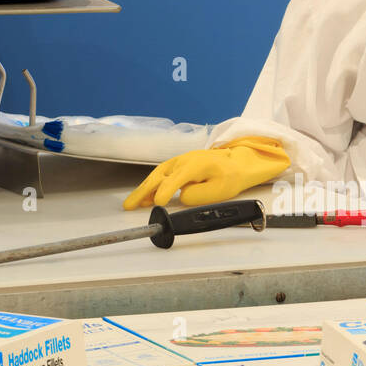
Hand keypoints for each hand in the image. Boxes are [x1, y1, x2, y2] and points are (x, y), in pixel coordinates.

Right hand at [123, 136, 289, 209]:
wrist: (236, 162)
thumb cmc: (230, 176)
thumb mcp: (220, 190)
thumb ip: (199, 195)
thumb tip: (181, 198)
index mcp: (196, 165)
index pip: (176, 179)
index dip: (165, 191)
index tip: (157, 203)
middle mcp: (184, 160)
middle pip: (159, 176)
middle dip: (143, 191)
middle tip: (130, 205)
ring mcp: (179, 161)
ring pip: (156, 175)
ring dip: (143, 189)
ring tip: (133, 204)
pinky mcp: (177, 165)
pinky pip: (160, 175)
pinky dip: (151, 185)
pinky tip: (145, 197)